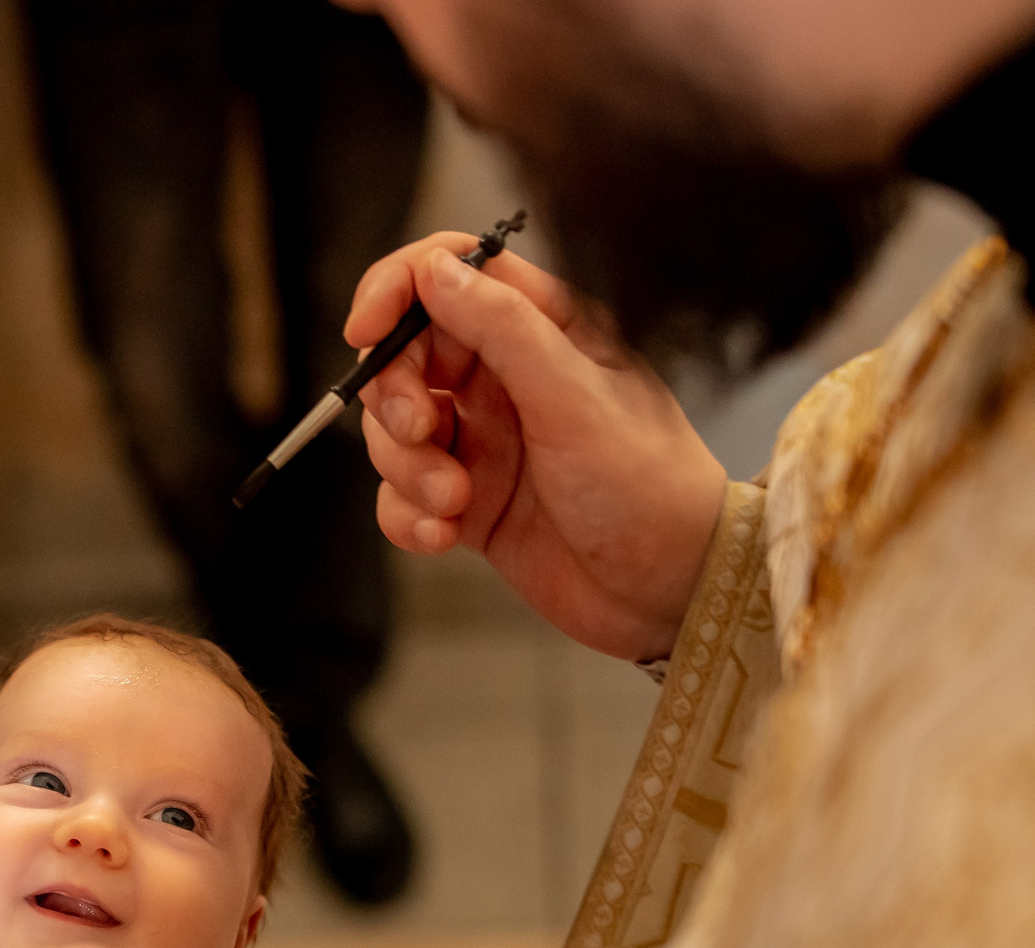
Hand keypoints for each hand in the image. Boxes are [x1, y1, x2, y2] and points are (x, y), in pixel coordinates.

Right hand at [347, 233, 727, 661]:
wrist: (669, 590)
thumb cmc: (648, 484)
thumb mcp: (573, 396)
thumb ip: (503, 328)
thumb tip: (434, 271)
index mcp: (542, 328)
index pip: (447, 274)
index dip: (395, 292)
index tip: (366, 332)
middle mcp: (505, 376)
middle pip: (403, 356)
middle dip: (394, 397)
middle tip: (423, 433)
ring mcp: (482, 441)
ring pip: (394, 431)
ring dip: (406, 469)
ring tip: (454, 502)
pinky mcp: (467, 501)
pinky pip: (400, 496)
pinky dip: (407, 516)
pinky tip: (444, 537)